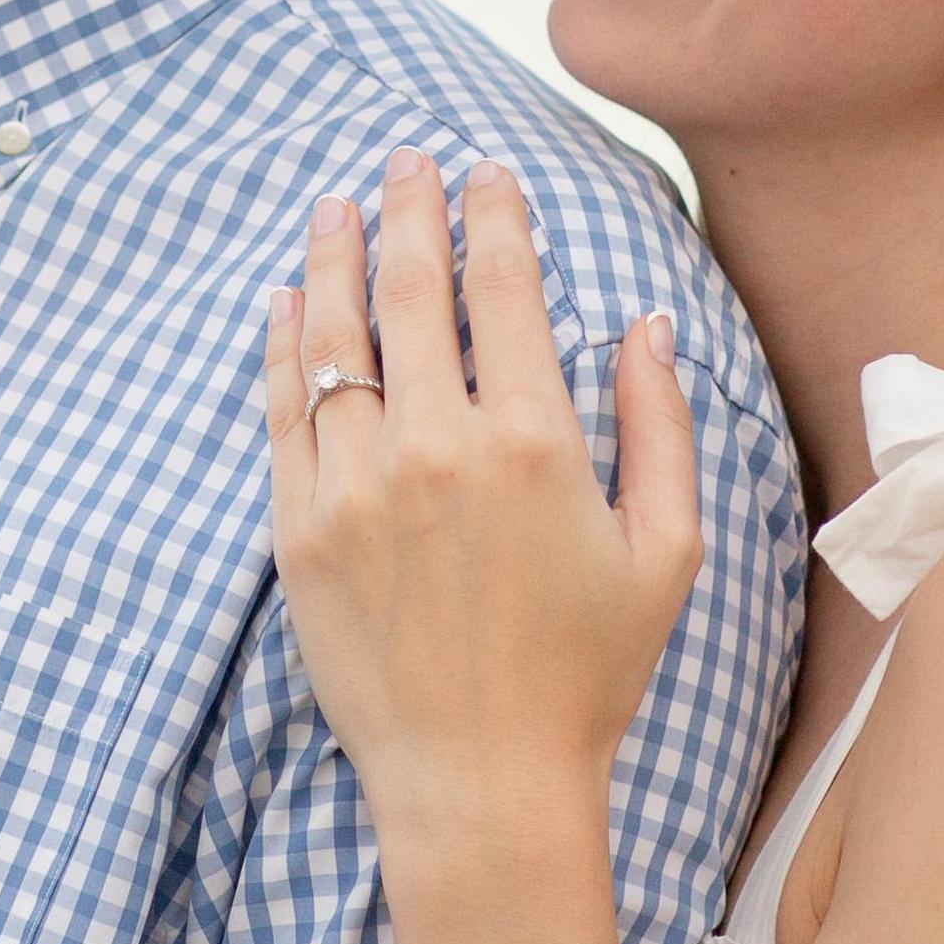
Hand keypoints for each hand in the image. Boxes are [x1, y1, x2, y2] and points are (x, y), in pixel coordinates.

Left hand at [263, 149, 702, 882]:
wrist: (478, 783)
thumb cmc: (584, 674)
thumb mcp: (662, 550)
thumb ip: (661, 425)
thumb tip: (646, 322)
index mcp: (533, 443)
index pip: (507, 288)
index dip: (496, 215)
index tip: (487, 172)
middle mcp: (435, 448)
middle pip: (413, 289)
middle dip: (410, 209)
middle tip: (405, 159)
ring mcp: (353, 486)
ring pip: (334, 337)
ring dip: (333, 257)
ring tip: (334, 206)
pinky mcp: (297, 529)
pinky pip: (283, 410)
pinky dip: (282, 345)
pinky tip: (284, 303)